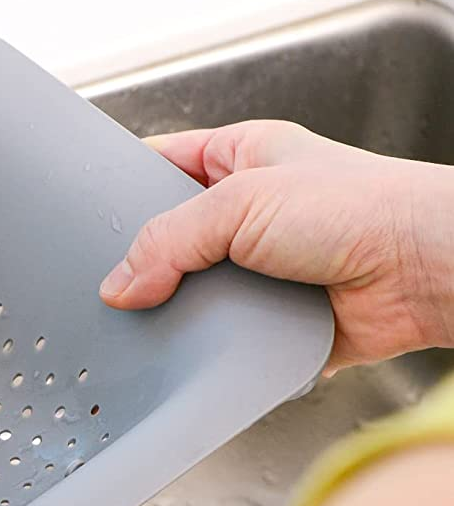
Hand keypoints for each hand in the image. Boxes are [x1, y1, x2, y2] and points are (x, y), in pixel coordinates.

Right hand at [100, 121, 453, 369]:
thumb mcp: (241, 202)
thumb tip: (120, 283)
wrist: (426, 271)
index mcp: (240, 157)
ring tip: (163, 318)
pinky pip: (224, 339)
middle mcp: (251, 211)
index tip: (86, 214)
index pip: (159, 163)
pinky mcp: (276, 320)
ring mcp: (262, 268)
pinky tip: (203, 349)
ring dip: (182, 310)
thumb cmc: (365, 208)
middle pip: (169, 239)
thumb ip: (169, 240)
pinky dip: (214, 347)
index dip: (122, 185)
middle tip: (120, 280)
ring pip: (192, 295)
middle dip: (147, 262)